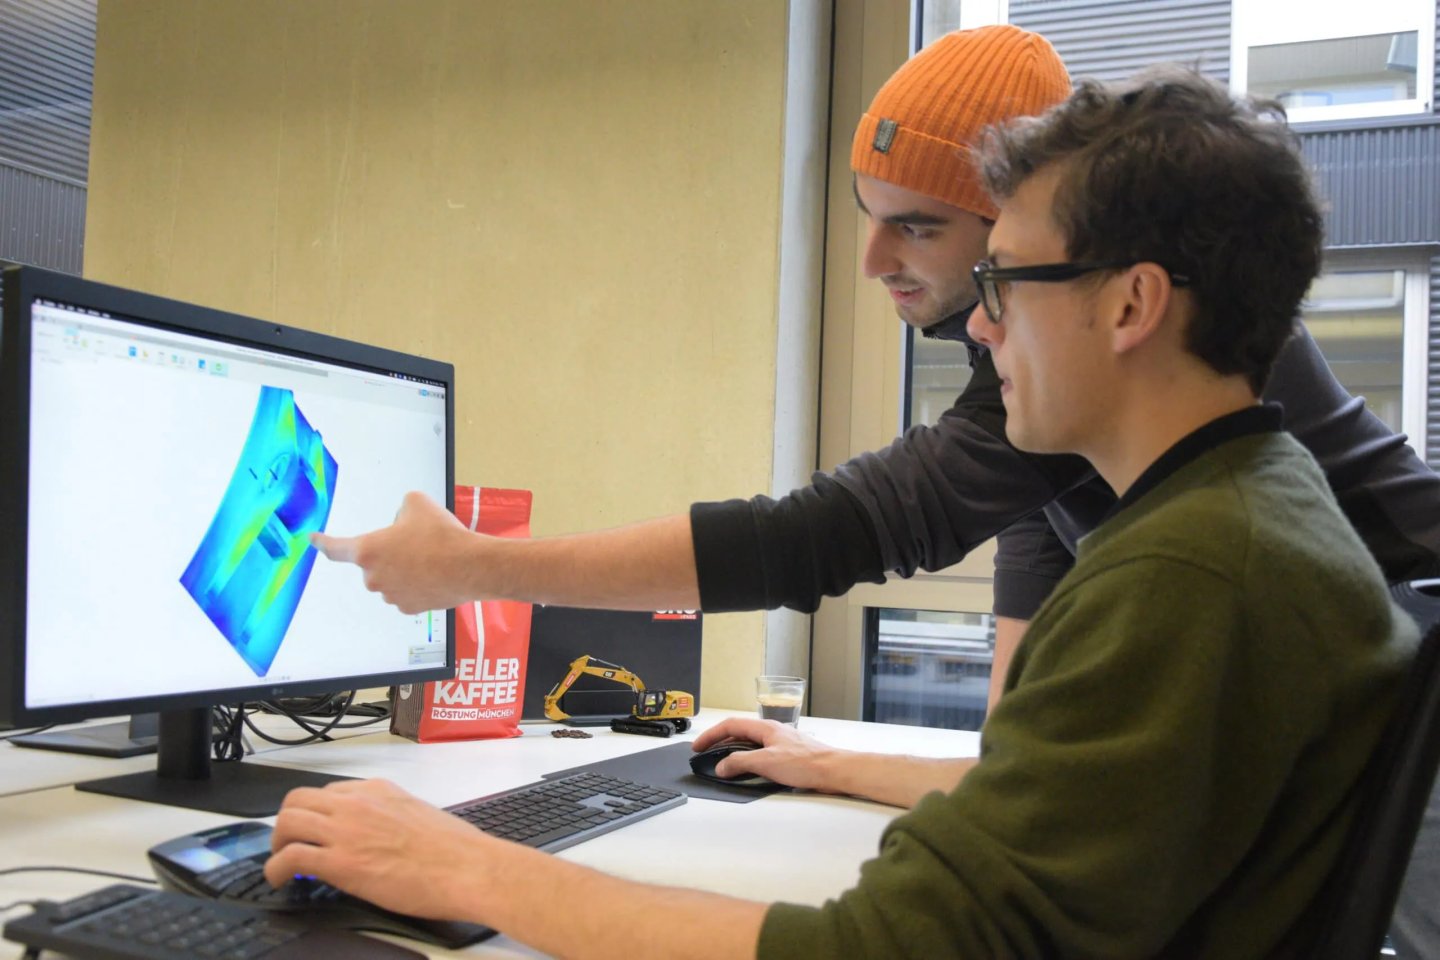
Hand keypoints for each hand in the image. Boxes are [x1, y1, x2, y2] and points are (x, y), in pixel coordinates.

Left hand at [265, 779, 495, 921]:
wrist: (468, 868)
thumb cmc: (455, 849)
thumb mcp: (418, 815)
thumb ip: (390, 816)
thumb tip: (380, 835)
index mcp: (379, 790)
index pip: (330, 791)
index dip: (317, 813)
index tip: (317, 830)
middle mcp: (358, 803)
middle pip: (297, 799)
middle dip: (286, 823)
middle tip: (289, 844)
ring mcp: (347, 830)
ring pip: (286, 822)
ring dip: (276, 844)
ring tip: (280, 863)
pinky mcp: (341, 862)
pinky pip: (290, 858)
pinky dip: (275, 869)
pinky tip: (280, 881)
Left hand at [311, 492, 476, 613]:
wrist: (471, 566)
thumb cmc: (442, 535)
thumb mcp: (417, 503)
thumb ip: (400, 508)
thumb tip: (402, 520)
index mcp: (368, 550)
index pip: (335, 548)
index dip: (322, 542)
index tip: (312, 539)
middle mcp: (373, 577)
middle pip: (372, 562)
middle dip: (388, 552)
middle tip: (416, 542)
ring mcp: (390, 595)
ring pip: (390, 578)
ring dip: (403, 568)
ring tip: (432, 557)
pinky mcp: (408, 607)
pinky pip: (405, 592)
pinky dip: (416, 583)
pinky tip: (435, 573)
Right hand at [690, 717, 846, 791]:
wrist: (833, 770)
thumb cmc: (807, 763)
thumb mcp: (766, 762)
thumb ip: (741, 763)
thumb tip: (722, 766)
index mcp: (765, 728)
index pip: (731, 725)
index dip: (711, 735)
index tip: (698, 746)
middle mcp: (772, 732)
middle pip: (739, 732)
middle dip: (719, 742)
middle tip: (706, 753)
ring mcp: (780, 743)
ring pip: (750, 743)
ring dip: (733, 751)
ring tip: (722, 762)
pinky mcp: (787, 756)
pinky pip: (760, 753)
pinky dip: (747, 759)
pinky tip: (748, 770)